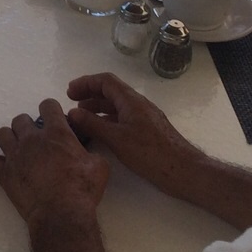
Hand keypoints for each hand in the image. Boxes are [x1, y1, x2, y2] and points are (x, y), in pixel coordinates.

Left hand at [0, 99, 109, 231]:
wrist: (61, 214)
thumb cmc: (82, 189)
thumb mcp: (99, 167)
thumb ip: (91, 153)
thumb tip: (88, 153)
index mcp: (56, 133)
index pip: (47, 105)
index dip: (50, 110)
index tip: (53, 119)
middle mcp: (32, 139)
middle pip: (20, 119)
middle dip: (27, 126)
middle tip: (36, 140)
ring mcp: (15, 155)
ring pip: (2, 134)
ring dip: (10, 140)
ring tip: (18, 151)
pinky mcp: (4, 174)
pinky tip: (2, 168)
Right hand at [65, 74, 203, 197]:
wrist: (183, 170)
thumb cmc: (150, 153)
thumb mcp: (117, 138)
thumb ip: (93, 124)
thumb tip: (72, 112)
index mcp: (131, 100)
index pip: (106, 81)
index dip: (86, 83)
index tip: (69, 92)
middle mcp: (137, 104)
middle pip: (111, 91)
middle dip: (90, 94)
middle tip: (71, 103)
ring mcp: (143, 117)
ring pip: (116, 106)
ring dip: (97, 108)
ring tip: (80, 117)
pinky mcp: (146, 131)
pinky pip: (122, 118)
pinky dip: (107, 120)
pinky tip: (99, 132)